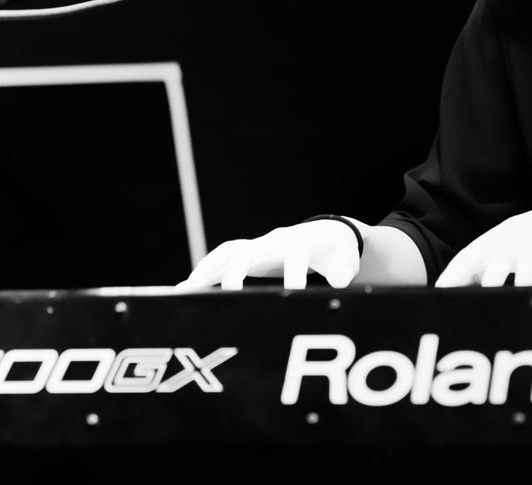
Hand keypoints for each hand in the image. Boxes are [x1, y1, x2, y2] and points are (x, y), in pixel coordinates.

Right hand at [175, 218, 362, 289]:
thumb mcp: (345, 261)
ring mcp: (258, 245)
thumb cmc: (336, 251)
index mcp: (301, 242)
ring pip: (228, 253)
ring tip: (187, 291)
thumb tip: (340, 284)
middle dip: (237, 271)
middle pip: (250, 250)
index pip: (295, 255)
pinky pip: (222, 259)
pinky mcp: (248, 254)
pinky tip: (186, 290)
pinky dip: (205, 272)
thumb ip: (342, 272)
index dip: (293, 275)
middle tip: (229, 295)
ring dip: (208, 270)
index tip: (292, 298)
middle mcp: (274, 240)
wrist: (328, 234)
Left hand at [435, 206, 531, 286]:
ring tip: (522, 295)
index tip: (443, 294)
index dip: (453, 278)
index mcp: (485, 252)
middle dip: (491, 281)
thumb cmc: (506, 247)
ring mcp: (531, 256)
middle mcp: (507, 253)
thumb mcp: (483, 254)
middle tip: (484, 293)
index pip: (465, 264)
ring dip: (525, 283)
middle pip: (497, 268)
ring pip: (528, 272)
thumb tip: (437, 297)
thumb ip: (461, 275)